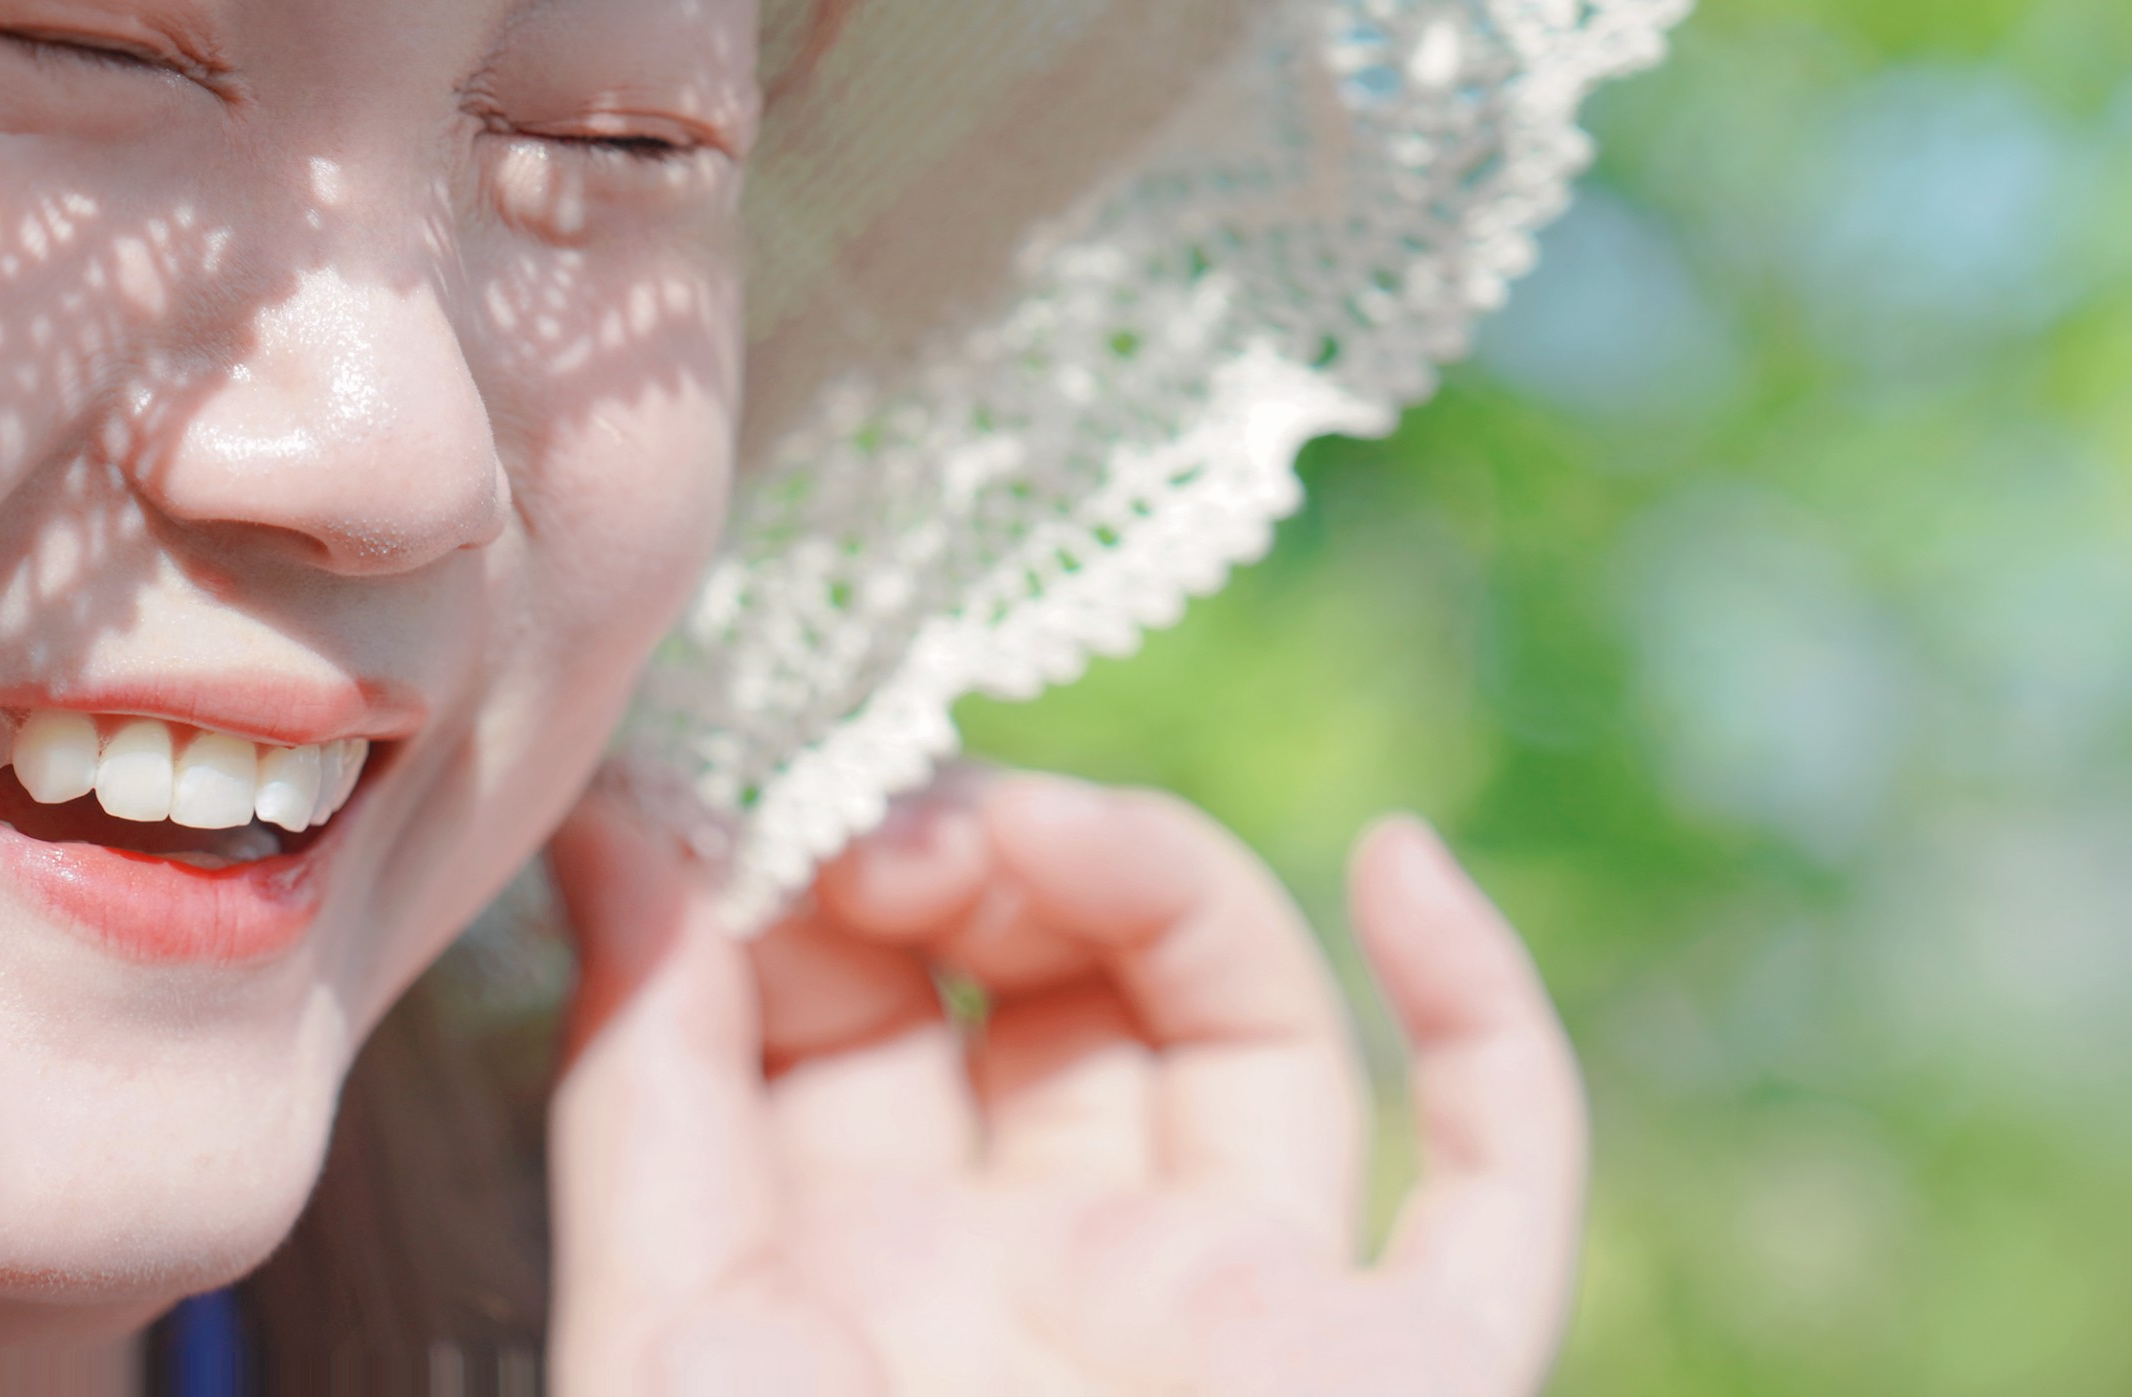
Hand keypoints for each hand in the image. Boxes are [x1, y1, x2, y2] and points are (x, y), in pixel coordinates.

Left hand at [547, 770, 1584, 1393]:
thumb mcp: (666, 1343)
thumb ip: (645, 1083)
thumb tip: (628, 826)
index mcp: (854, 1288)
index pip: (846, 1008)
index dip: (805, 876)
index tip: (745, 793)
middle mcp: (1045, 1288)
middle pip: (1042, 987)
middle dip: (966, 854)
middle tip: (887, 823)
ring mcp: (1238, 1322)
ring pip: (1247, 1024)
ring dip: (1150, 875)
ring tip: (1030, 835)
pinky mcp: (1412, 1379)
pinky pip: (1503, 1178)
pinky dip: (1488, 1010)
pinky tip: (1406, 865)